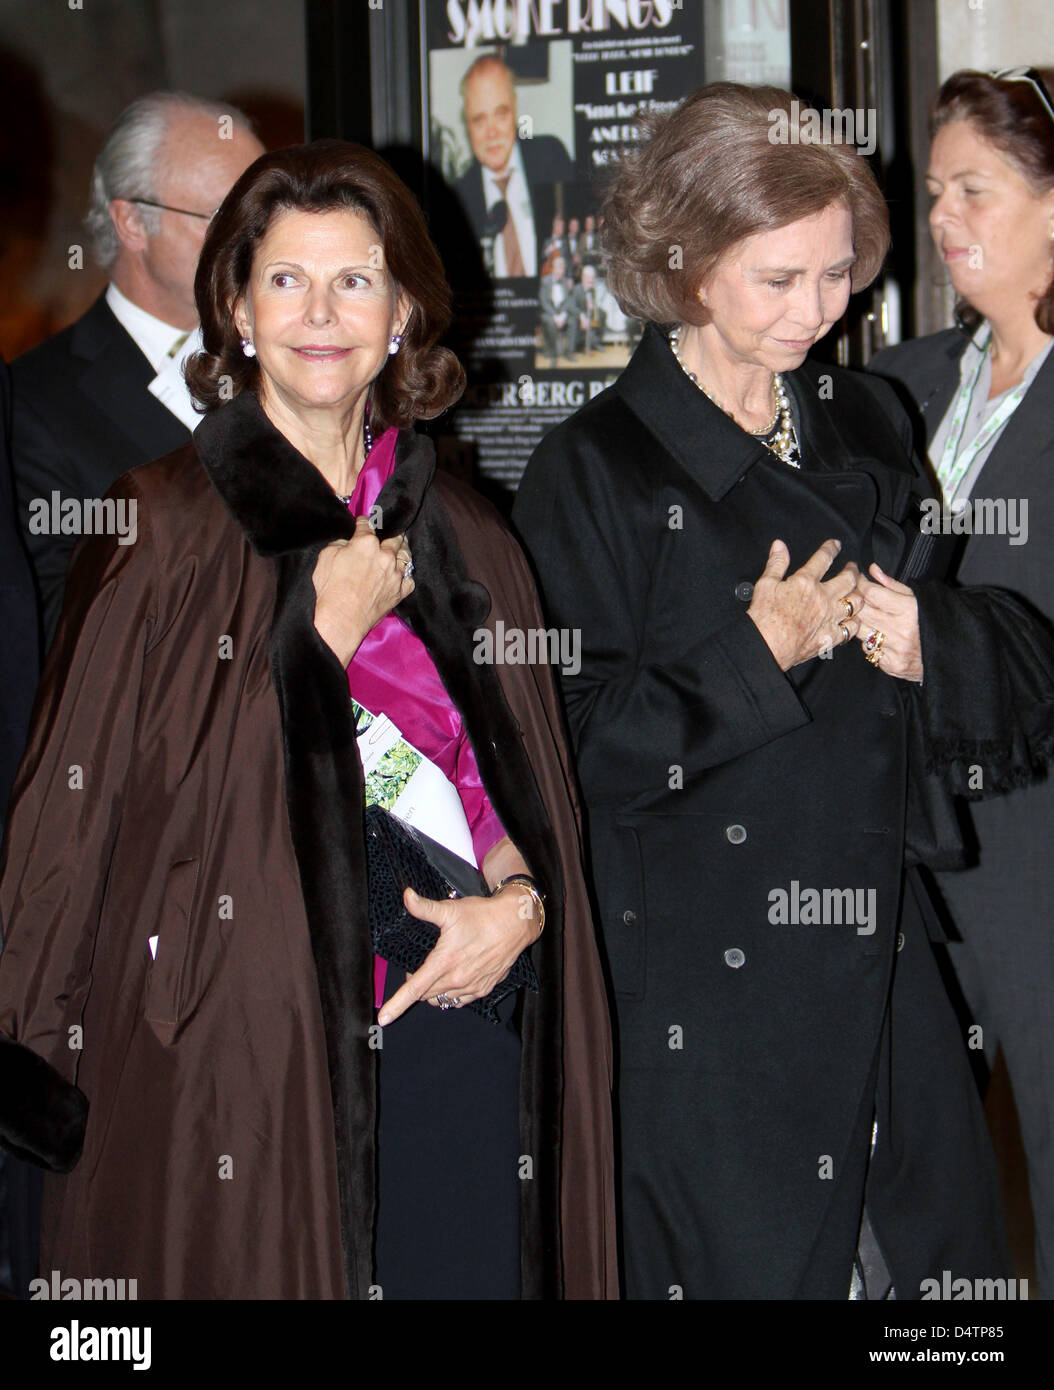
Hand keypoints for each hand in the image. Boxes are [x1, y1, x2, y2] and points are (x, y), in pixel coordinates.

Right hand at [312, 516, 412, 666]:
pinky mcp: (400, 592)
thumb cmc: (329, 589)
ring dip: (402, 549)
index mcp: (366, 543)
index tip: (363, 522)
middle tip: (391, 531)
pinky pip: (409, 579)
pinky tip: (402, 573)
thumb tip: (348, 544)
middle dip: (391, 532)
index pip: (367, 526)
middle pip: (393, 538)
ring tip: (402, 545)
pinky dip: (406, 574)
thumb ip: (341, 544)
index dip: (364, 522)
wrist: (341, 619)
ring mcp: (395, 574)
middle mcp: (385, 556)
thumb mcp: (326, 557)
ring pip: (405, 556)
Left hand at [376, 883, 540, 1025]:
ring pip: (442, 999)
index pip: (414, 989)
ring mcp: (472, 987)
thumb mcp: (450, 910)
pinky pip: (460, 1000)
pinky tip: (455, 978)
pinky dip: (452, 993)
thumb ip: (424, 907)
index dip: (396, 1004)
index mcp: (444, 962)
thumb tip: (406, 896)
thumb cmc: (482, 915)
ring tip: (438, 970)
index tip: (383, 1018)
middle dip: (417, 984)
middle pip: (425, 994)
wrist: (515, 922)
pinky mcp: (484, 989)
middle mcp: (457, 980)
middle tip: (422, 963)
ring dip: (434, 990)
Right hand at [747, 538, 864, 670]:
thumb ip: (776, 563)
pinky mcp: (831, 636)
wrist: (766, 646)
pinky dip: (854, 622)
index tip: (835, 545)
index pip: (824, 558)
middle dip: (853, 570)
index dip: (831, 548)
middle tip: (853, 567)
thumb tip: (779, 546)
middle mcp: (823, 598)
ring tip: (857, 592)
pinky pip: (851, 628)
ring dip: (858, 595)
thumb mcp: (765, 585)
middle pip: (849, 579)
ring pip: (856, 603)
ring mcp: (830, 618)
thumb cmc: (764, 618)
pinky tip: (852, 620)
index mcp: (806, 582)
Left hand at [855, 563, 922, 681]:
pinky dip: (870, 643)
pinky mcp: (892, 665)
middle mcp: (901, 630)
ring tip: (873, 619)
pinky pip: (868, 650)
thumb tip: (872, 570)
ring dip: (862, 624)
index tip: (858, 581)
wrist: (953, 653)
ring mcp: (896, 650)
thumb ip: (892, 585)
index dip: (861, 585)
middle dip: (857, 603)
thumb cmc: (932, 620)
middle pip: (862, 612)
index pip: (871, 593)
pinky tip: (882, 639)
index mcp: (909, 609)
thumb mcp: (917, 597)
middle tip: (858, 599)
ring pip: (860, 632)